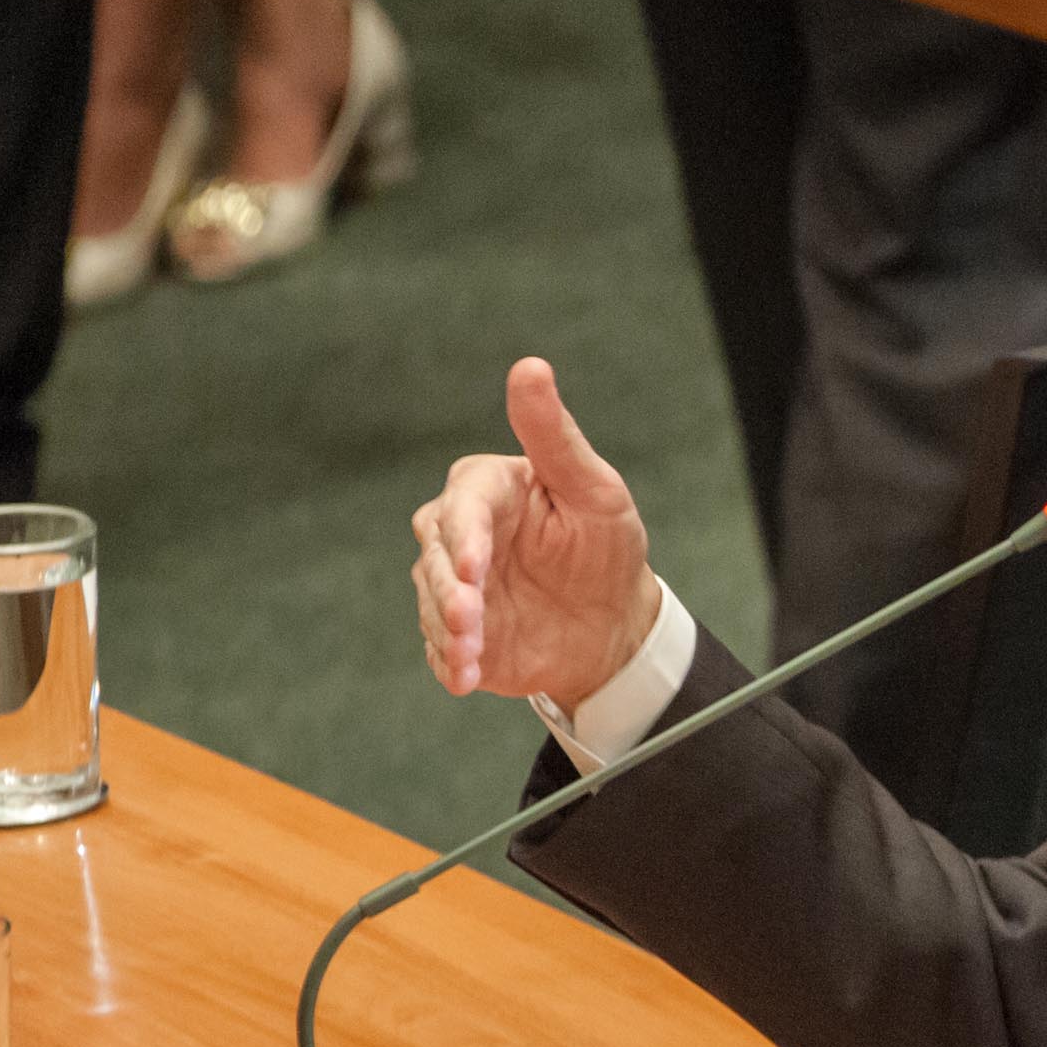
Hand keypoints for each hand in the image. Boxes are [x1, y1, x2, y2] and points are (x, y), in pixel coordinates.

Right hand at [411, 357, 660, 709]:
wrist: (612, 624)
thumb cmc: (605, 546)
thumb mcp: (594, 488)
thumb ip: (554, 435)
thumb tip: (529, 367)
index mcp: (489, 490)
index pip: (463, 505)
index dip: (466, 537)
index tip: (478, 568)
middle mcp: (461, 535)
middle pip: (437, 555)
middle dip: (451, 590)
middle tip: (470, 619)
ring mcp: (455, 587)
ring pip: (433, 603)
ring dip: (448, 631)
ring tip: (468, 656)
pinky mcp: (455, 632)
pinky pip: (440, 646)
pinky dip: (449, 663)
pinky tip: (463, 679)